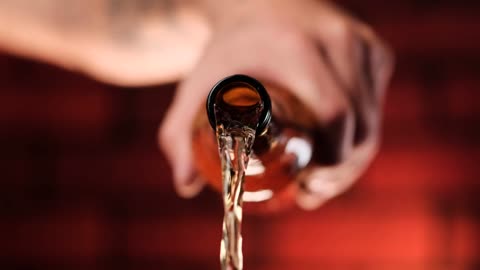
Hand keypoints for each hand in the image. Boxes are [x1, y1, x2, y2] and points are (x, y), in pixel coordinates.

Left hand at [159, 0, 392, 208]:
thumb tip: (184, 186)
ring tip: (322, 177)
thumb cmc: (228, 52)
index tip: (304, 186)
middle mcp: (337, 40)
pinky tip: (338, 148)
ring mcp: (361, 43)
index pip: (333, 115)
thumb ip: (178, 136)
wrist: (260, 4)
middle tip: (310, 191)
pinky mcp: (374, 50)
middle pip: (359, 127)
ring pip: (372, 121)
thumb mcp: (197, 88)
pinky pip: (376, 106)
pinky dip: (362, 134)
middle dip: (340, 171)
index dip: (328, 163)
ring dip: (353, 159)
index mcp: (296, 47)